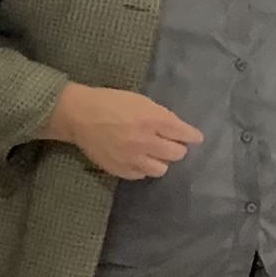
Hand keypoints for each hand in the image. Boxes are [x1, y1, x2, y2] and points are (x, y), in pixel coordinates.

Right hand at [49, 84, 201, 181]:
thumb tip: (177, 129)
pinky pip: (141, 175)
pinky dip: (142, 168)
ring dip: (161, 161)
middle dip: (177, 148)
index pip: (183, 133)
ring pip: (161, 169)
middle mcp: (146, 141)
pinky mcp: (120, 169)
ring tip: (154, 154)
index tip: (196, 138)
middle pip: (176, 154)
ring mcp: (133, 158)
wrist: (80, 115)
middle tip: (172, 144)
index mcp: (152, 119)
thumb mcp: (140, 101)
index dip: (192, 136)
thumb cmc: (111, 102)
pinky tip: (138, 159)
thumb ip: (160, 115)